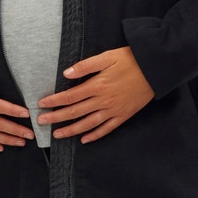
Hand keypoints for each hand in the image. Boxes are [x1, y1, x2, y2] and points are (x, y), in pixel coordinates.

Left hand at [36, 46, 154, 142]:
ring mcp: (113, 110)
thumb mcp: (107, 57)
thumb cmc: (131, 59)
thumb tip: (66, 73)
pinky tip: (84, 140)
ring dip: (71, 130)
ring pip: (88, 124)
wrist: (155, 69)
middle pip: (75, 112)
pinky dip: (94, 135)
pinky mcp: (123, 115)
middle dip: (56, 118)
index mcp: (97, 85)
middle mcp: (103, 101)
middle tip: (41, 122)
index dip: (54, 101)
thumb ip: (86, 66)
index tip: (41, 104)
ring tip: (57, 134)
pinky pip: (107, 129)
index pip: (70, 96)